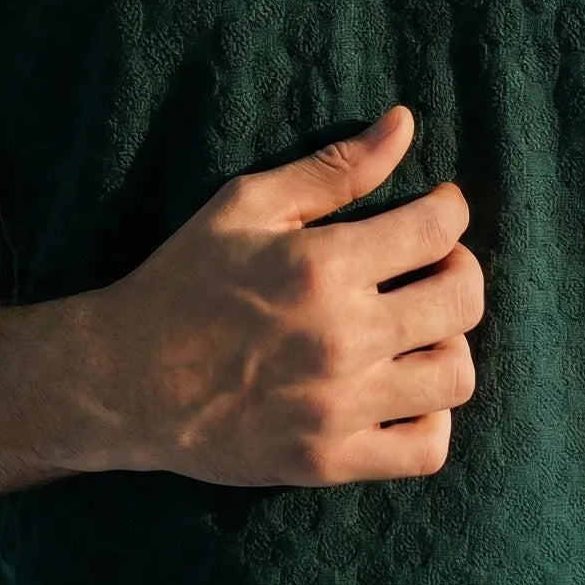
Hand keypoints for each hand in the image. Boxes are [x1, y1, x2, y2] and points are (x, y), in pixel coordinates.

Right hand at [78, 104, 484, 486]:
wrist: (122, 383)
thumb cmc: (183, 282)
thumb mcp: (246, 206)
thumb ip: (333, 168)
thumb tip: (404, 123)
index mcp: (321, 267)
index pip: (437, 229)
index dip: (449, 210)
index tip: (437, 210)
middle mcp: (339, 338)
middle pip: (461, 300)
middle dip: (460, 270)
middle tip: (432, 266)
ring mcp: (338, 407)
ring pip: (455, 375)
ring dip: (449, 343)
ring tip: (418, 330)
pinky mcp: (329, 462)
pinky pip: (425, 449)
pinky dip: (431, 419)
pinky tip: (404, 392)